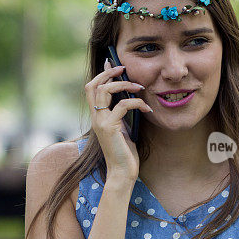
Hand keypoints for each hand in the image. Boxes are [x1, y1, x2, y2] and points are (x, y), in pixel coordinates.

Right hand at [85, 59, 152, 180]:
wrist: (123, 173)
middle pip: (92, 85)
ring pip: (105, 91)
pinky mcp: (110, 127)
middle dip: (108, 73)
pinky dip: (138, 103)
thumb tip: (128, 97)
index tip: (114, 65)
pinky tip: (148, 109)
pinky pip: (123, 106)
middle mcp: (95, 117)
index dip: (101, 74)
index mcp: (97, 116)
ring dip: (124, 84)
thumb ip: (121, 113)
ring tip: (139, 87)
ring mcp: (100, 122)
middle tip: (123, 68)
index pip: (91, 88)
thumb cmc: (125, 152)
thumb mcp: (123, 127)